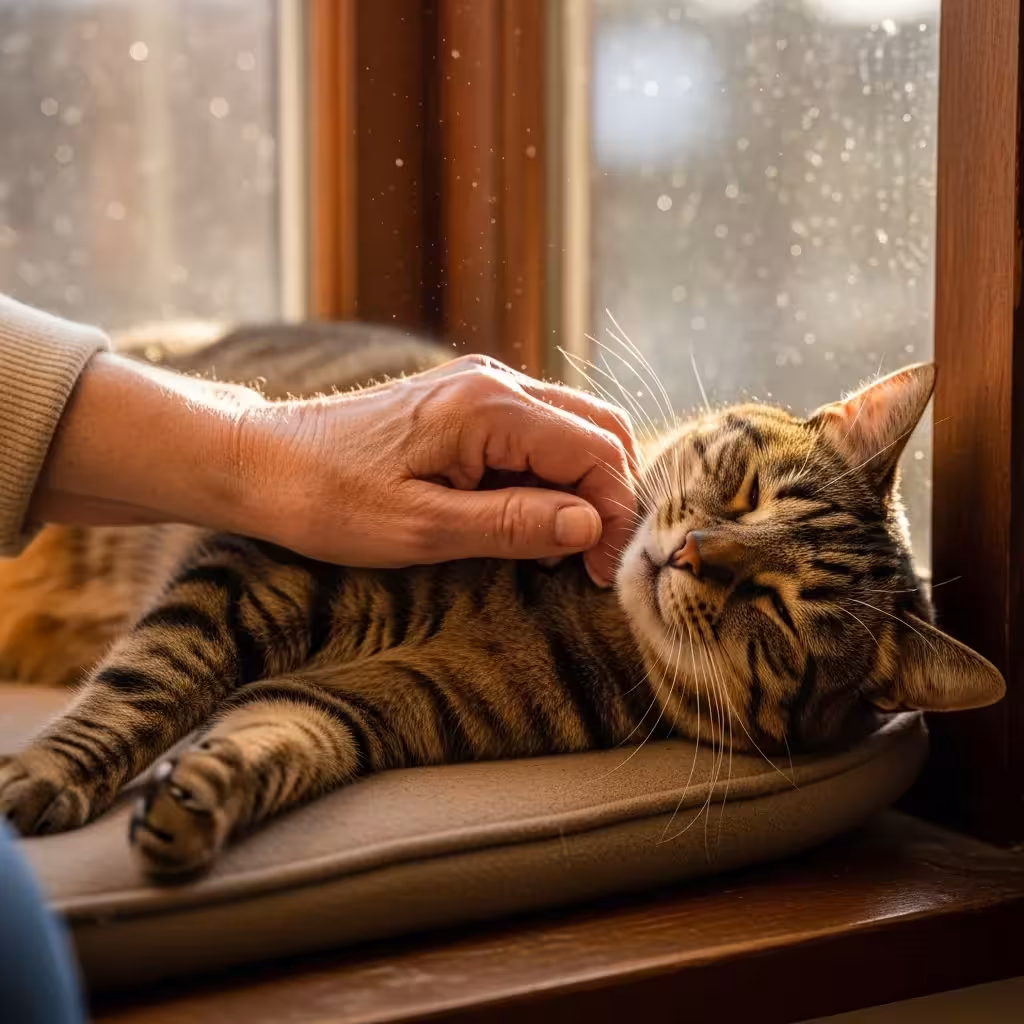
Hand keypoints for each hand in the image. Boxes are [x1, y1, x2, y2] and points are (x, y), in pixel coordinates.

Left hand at [235, 355, 637, 584]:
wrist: (263, 462)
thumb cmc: (331, 499)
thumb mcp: (424, 528)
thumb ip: (515, 523)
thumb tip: (591, 524)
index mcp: (489, 408)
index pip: (594, 451)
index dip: (613, 513)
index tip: (600, 571)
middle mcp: (494, 383)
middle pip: (597, 428)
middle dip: (609, 495)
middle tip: (592, 559)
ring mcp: (480, 387)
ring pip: (570, 427)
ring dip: (582, 485)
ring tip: (561, 548)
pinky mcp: (464, 402)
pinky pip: (535, 431)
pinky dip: (551, 474)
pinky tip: (529, 518)